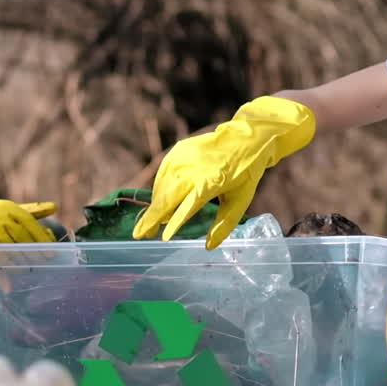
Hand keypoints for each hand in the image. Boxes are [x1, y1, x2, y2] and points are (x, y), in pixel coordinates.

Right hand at [132, 96, 315, 248]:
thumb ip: (224, 225)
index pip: (188, 206)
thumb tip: (209, 246)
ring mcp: (183, 158)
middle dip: (152, 218)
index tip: (163, 237)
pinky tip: (160, 201)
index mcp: (210, 182)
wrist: (244, 138)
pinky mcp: (178, 151)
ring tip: (151, 223)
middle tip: (141, 234)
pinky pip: (163, 174)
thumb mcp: (240, 201)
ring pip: (162, 186)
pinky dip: (160, 189)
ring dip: (155, 205)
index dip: (175, 222)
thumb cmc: (245, 173)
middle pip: (166, 197)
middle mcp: (193, 169)